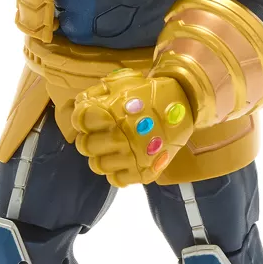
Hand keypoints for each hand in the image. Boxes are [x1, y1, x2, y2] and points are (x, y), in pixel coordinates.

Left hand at [73, 70, 193, 186]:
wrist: (184, 103)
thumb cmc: (148, 92)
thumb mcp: (121, 83)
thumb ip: (95, 93)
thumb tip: (77, 105)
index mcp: (110, 114)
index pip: (79, 121)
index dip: (80, 119)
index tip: (87, 119)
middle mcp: (119, 137)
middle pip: (85, 146)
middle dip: (88, 138)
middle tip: (98, 134)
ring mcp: (131, 157)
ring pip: (98, 165)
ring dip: (100, 156)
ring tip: (109, 149)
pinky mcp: (143, 171)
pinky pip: (117, 180)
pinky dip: (116, 171)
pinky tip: (121, 161)